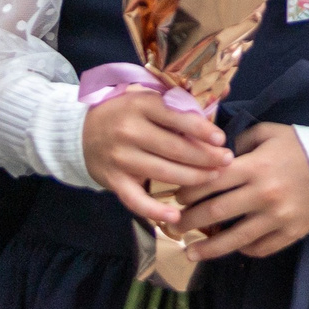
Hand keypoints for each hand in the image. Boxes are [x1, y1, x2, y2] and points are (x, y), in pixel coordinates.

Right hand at [80, 90, 232, 228]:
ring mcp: (120, 158)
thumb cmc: (126, 111)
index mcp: (141, 105)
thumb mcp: (148, 96)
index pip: (176, 117)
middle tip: (227, 161)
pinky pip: (135, 200)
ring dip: (192, 178)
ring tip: (213, 178)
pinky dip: (154, 210)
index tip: (221, 140)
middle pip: (174, 148)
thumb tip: (223, 92)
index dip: (201, 130)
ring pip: (163, 173)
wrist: (81, 132)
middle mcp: (129, 131)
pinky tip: (175, 216)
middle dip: (205, 157)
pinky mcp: (112, 180)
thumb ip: (181, 98)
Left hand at [179, 122, 308, 260]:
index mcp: (256, 166)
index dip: (189, 190)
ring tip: (190, 252)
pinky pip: (259, 248)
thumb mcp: (271, 132)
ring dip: (207, 248)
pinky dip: (243, 249)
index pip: (211, 180)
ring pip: (233, 239)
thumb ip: (242, 140)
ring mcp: (277, 217)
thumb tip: (216, 154)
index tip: (178, 196)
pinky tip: (233, 247)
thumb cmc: (301, 147)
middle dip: (189, 220)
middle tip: (176, 224)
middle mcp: (264, 193)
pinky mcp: (290, 233)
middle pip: (215, 212)